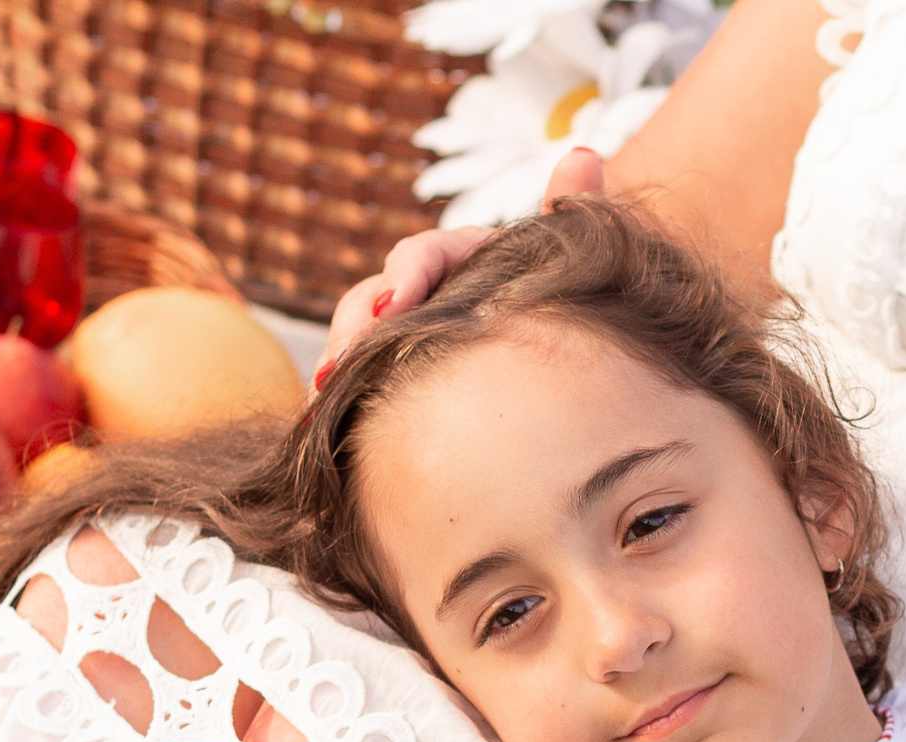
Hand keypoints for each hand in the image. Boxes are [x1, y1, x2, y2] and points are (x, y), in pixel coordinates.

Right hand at [315, 147, 607, 387]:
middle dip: (354, 326)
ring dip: (339, 362)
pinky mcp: (395, 373)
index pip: (423, 255)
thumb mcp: (572, 259)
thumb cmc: (567, 304)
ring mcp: (407, 335)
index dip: (406, 275)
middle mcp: (429, 292)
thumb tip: (581, 155)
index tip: (393, 305)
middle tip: (342, 360)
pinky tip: (324, 421)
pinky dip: (341, 399)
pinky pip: (361, 382)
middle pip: (376, 299)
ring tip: (325, 393)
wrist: (567, 364)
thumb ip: (571, 211)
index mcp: (464, 259)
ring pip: (359, 341)